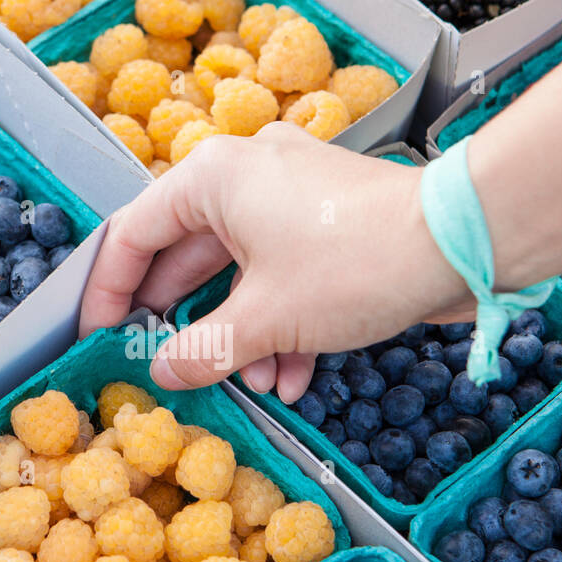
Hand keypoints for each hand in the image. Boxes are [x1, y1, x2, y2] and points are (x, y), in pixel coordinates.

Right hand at [78, 124, 469, 402]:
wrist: (461, 242)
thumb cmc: (353, 264)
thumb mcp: (266, 319)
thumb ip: (202, 349)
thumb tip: (162, 371)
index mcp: (212, 179)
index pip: (133, 233)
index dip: (110, 292)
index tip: (100, 338)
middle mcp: (246, 176)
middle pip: (187, 257)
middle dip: (188, 326)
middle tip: (169, 368)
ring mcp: (291, 197)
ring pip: (241, 274)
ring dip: (243, 336)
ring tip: (256, 385)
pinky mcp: (328, 222)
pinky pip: (284, 274)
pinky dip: (283, 324)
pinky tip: (295, 379)